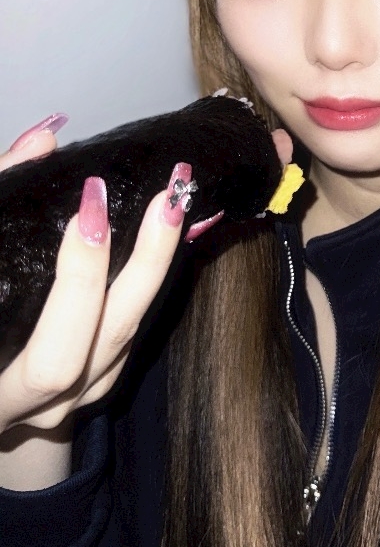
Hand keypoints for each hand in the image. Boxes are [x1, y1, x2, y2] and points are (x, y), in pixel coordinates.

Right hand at [0, 118, 293, 489]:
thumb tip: (44, 139)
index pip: (53, 354)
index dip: (78, 279)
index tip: (94, 205)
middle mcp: (37, 407)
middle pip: (111, 340)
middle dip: (142, 265)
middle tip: (167, 197)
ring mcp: (70, 403)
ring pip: (127, 338)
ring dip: (157, 266)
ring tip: (176, 200)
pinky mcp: (93, 386)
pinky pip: (131, 332)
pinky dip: (148, 279)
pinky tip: (168, 229)